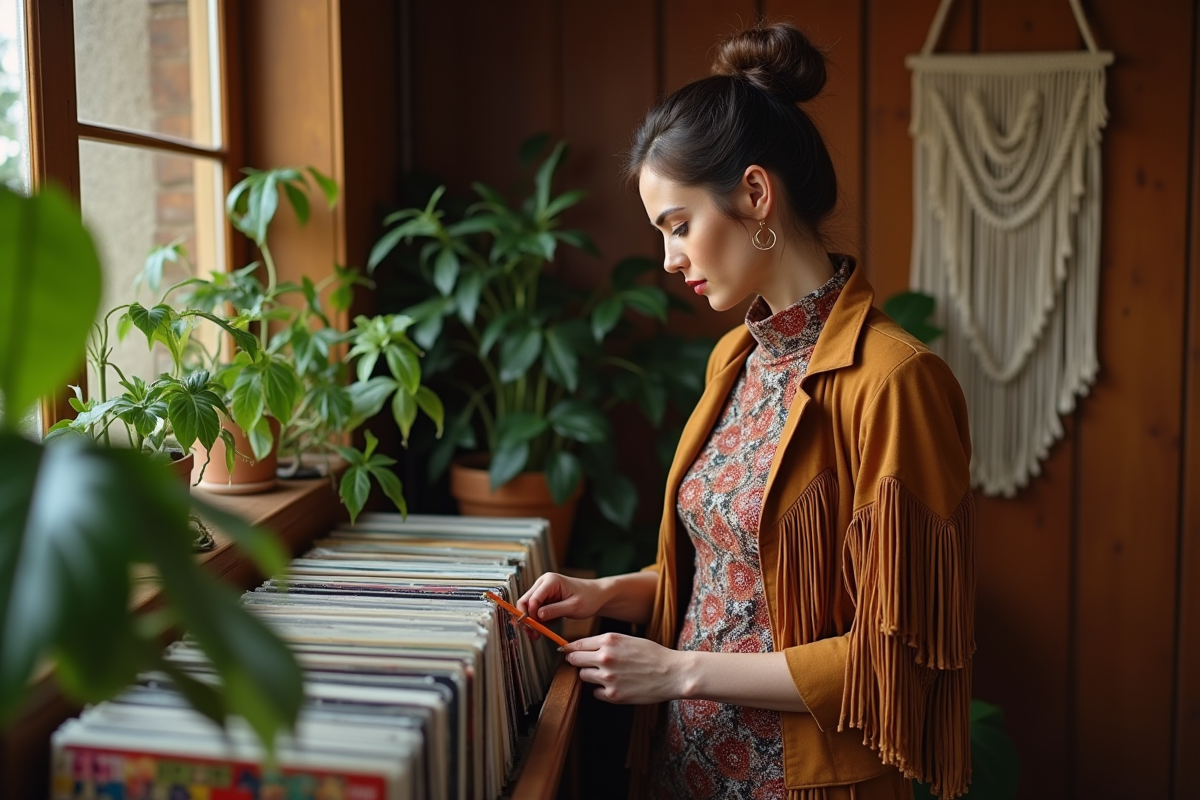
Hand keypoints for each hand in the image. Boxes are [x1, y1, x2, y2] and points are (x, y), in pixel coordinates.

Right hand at [516, 573, 605, 640]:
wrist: (596, 595)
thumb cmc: (589, 598)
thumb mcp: (573, 607)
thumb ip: (555, 610)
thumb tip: (538, 616)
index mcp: (550, 581)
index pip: (532, 598)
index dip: (530, 614)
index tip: (534, 629)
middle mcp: (543, 583)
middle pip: (525, 601)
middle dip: (527, 619)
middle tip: (532, 635)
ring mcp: (542, 590)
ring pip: (528, 607)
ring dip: (532, 621)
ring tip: (537, 635)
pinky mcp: (544, 597)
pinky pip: (535, 610)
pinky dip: (538, 620)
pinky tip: (545, 627)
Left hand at [562, 633, 683, 704]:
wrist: (672, 673)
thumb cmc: (652, 654)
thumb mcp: (627, 639)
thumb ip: (605, 643)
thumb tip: (582, 648)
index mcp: (608, 640)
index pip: (576, 645)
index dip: (569, 649)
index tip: (565, 652)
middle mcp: (605, 657)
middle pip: (574, 660)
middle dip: (576, 662)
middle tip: (582, 664)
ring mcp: (608, 677)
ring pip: (583, 677)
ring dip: (590, 676)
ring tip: (607, 674)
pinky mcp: (613, 695)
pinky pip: (596, 693)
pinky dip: (602, 690)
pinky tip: (615, 685)